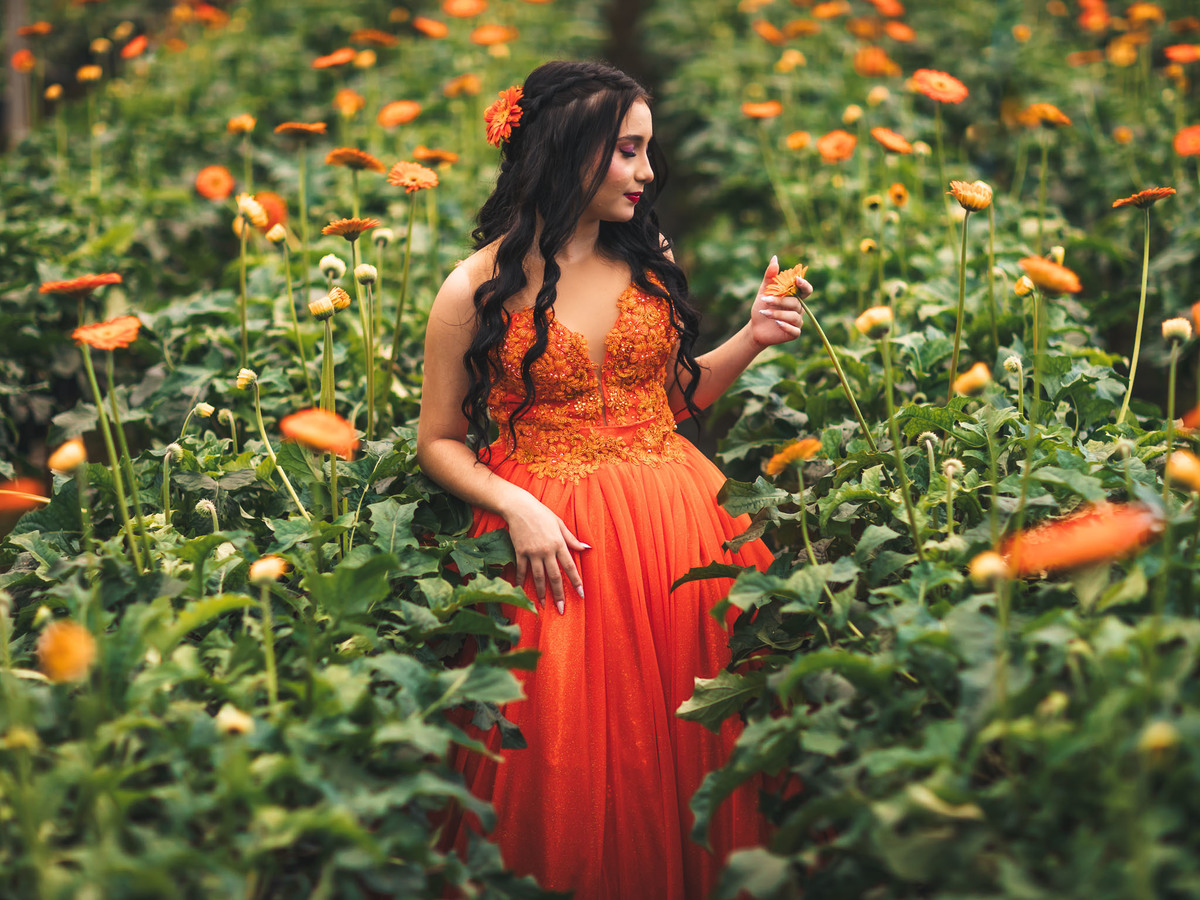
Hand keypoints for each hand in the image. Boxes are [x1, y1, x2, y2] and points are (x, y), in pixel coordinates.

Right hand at [504, 493, 587, 614]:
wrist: (519, 507)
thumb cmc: (542, 514)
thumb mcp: (560, 524)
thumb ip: (572, 539)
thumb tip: (586, 548)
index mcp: (559, 543)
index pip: (570, 566)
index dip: (576, 581)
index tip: (580, 594)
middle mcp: (547, 550)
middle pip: (555, 576)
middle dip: (559, 594)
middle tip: (562, 609)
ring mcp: (532, 552)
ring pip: (538, 577)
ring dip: (541, 593)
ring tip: (544, 606)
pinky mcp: (520, 552)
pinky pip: (521, 570)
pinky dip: (521, 581)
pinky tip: (523, 591)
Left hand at [750, 255, 809, 348]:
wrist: (755, 326)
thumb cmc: (762, 307)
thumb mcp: (764, 290)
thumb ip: (770, 276)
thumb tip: (775, 258)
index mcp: (794, 297)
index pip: (806, 290)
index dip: (804, 285)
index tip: (796, 280)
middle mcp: (798, 309)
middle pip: (796, 303)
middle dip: (780, 301)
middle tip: (765, 300)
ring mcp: (797, 322)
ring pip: (794, 316)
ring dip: (778, 313)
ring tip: (764, 312)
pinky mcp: (794, 333)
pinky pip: (795, 331)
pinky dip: (786, 326)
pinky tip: (776, 323)